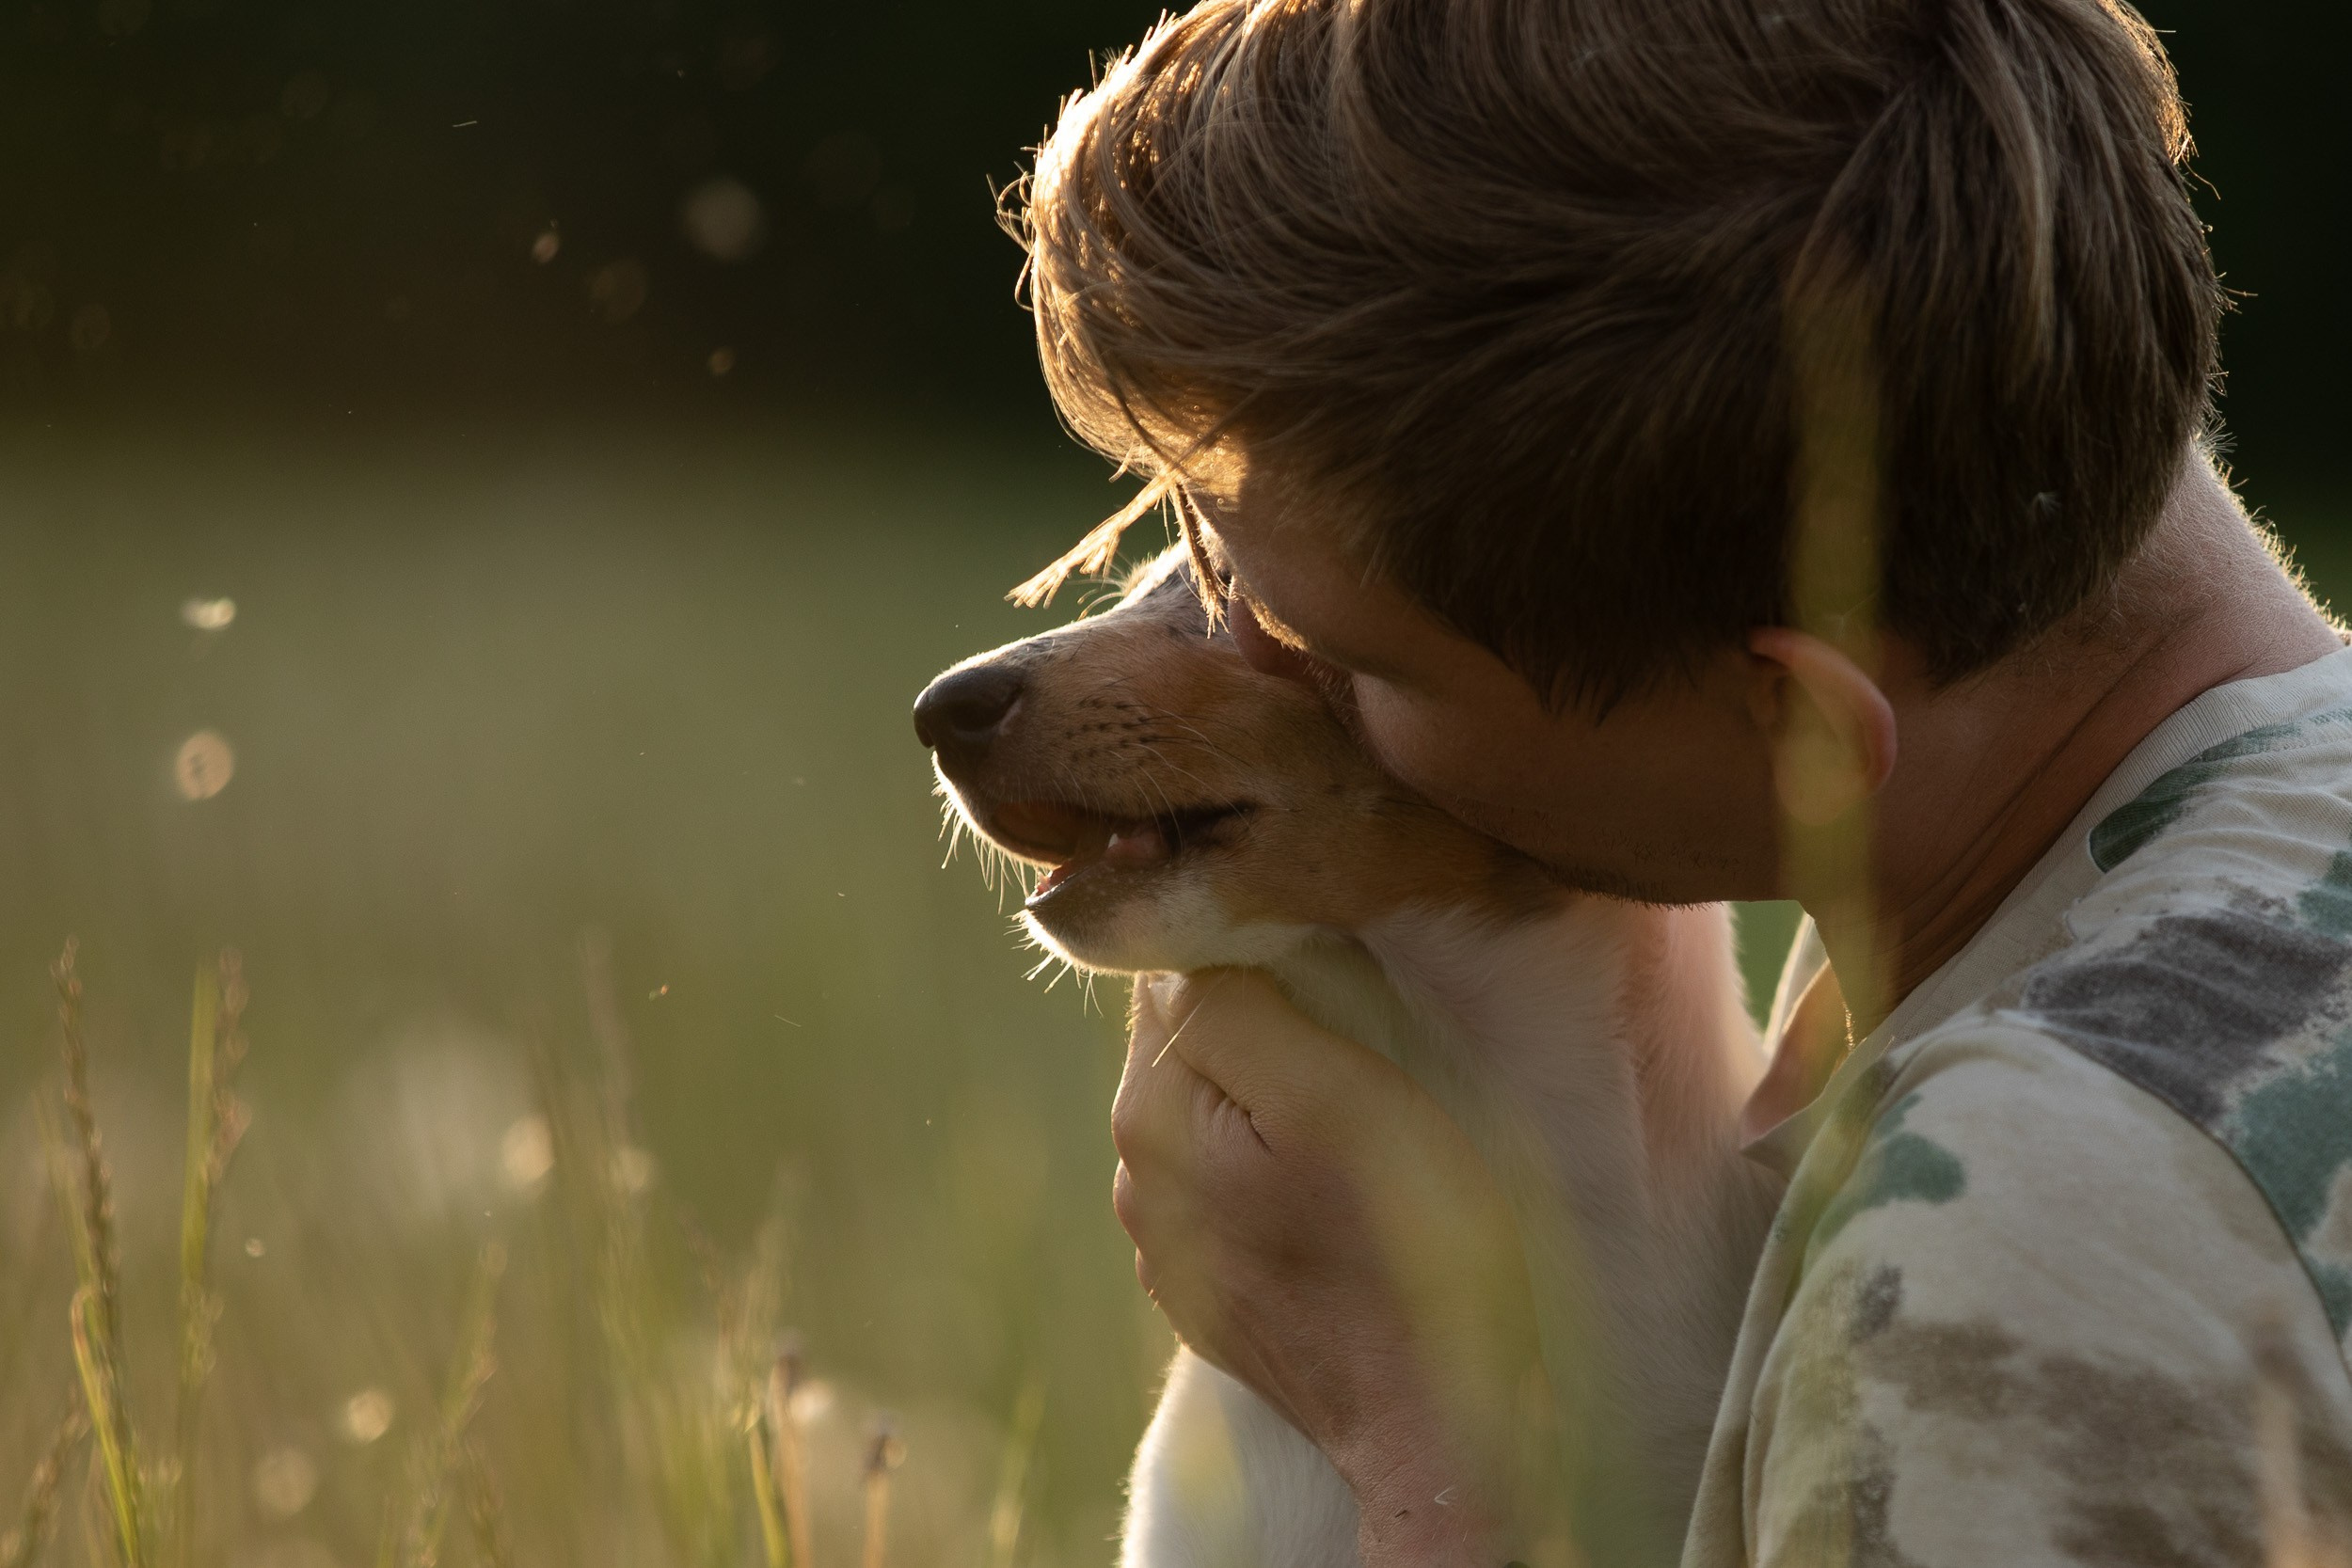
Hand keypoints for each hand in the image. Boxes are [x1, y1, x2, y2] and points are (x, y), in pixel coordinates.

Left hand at [1112, 969, 1555, 1565]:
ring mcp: (1171, 1243)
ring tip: (1356, 1126)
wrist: (1435, 1425)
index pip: (1173, 973)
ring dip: (1274, 1100)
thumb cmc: (1408, 1248)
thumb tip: (1191, 951)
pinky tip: (1337, 1194)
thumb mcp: (1338, 1093)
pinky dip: (1280, 1168)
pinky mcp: (1213, 1289)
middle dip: (1262, 1027)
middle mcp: (1138, 1178)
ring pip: (1217, 1112)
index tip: (1334, 980)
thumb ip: (1241, 1008)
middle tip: (1357, 1050)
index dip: (1256, 954)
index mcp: (1151, 1115)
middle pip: (1191, 1043)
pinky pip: (1236, 1184)